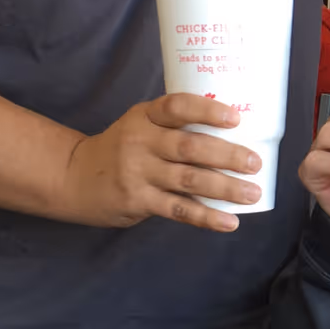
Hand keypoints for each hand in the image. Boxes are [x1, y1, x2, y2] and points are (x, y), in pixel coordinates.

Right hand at [62, 94, 263, 231]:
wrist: (74, 177)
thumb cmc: (121, 147)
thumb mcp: (139, 124)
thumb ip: (174, 126)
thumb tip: (233, 132)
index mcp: (145, 116)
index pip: (176, 107)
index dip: (206, 111)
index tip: (235, 118)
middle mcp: (141, 142)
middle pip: (189, 147)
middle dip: (227, 155)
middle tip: (255, 163)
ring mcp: (138, 173)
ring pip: (189, 180)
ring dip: (225, 188)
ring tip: (253, 193)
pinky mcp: (137, 201)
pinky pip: (178, 209)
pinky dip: (206, 217)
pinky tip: (229, 222)